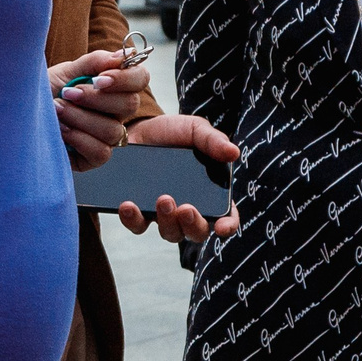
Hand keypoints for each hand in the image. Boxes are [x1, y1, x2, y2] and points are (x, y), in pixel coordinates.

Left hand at [50, 48, 142, 168]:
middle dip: (96, 98)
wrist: (16, 112)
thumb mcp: (65, 71)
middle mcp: (115, 112)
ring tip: (57, 109)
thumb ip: (94, 62)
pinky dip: (79, 138)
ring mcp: (106, 137)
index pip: (140, 78)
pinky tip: (61, 131)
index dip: (125, 78)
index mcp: (113, 87)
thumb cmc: (43, 91)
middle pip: (130, 104)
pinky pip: (101, 152)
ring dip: (81, 118)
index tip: (99, 78)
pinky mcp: (93, 158)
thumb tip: (125, 55)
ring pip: (113, 130)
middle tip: (69, 93)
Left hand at [117, 114, 240, 240]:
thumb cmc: (172, 132)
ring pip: (170, 232)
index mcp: (210, 192)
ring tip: (161, 199)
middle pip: (197, 231)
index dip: (227, 225)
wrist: (137, 127)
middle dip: (193, 224)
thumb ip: (214, 141)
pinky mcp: (139, 212)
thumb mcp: (195, 130)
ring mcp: (163, 213)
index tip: (222, 226)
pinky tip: (127, 205)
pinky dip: (133, 219)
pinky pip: (137, 225)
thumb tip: (234, 152)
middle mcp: (188, 208)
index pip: (226, 216)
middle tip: (186, 208)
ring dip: (167, 222)